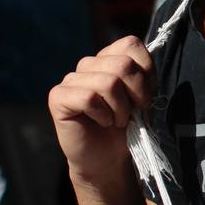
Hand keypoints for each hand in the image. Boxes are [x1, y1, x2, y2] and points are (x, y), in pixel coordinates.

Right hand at [48, 36, 153, 186]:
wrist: (107, 159)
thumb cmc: (126, 127)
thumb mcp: (143, 97)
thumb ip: (142, 76)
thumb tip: (143, 68)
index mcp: (110, 57)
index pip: (131, 44)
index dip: (146, 72)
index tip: (145, 97)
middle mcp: (89, 64)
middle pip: (123, 64)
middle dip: (137, 94)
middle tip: (133, 114)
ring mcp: (72, 79)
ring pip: (108, 82)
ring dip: (121, 108)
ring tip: (117, 120)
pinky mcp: (58, 96)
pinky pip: (89, 98)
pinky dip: (103, 114)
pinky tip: (102, 122)